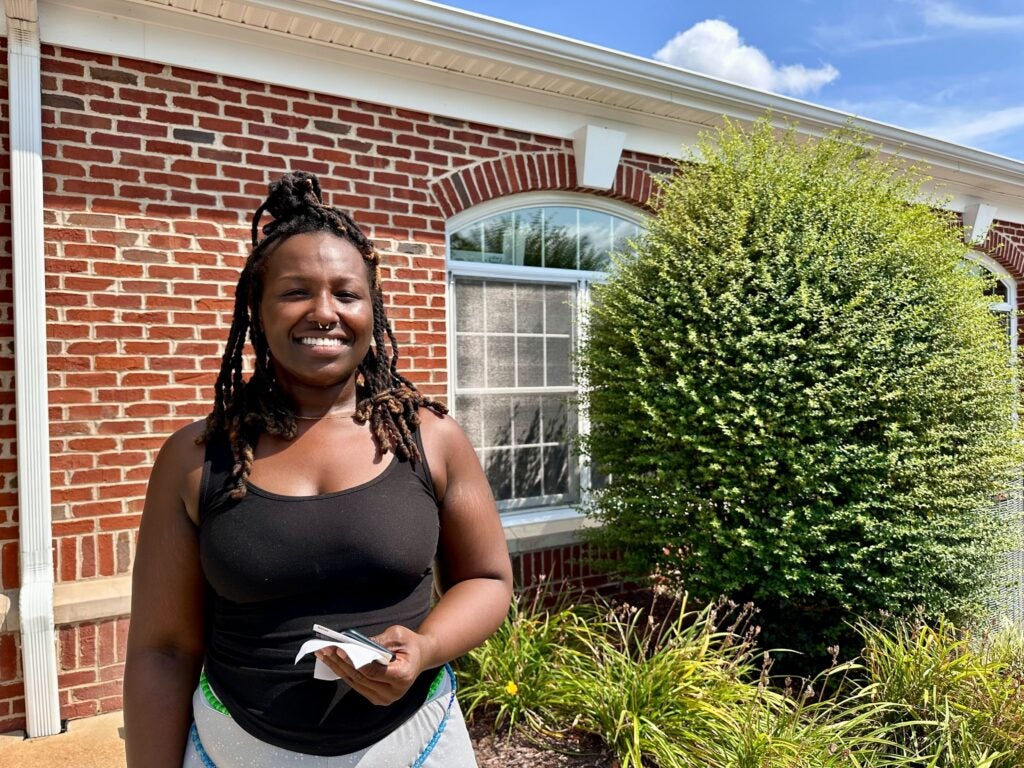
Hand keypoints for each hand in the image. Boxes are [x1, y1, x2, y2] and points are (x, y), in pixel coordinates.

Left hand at [314, 625, 428, 705]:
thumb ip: (379, 641)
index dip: (354, 661)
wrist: (421, 657)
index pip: (373, 671)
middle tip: (325, 650)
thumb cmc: (410, 644)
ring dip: (338, 669)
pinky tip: (333, 662)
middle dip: (341, 663)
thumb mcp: (398, 635)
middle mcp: (393, 692)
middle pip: (361, 679)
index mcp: (402, 676)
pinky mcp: (377, 698)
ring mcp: (384, 699)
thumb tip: (356, 644)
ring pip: (355, 684)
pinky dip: (344, 673)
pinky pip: (357, 685)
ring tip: (323, 655)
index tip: (339, 650)